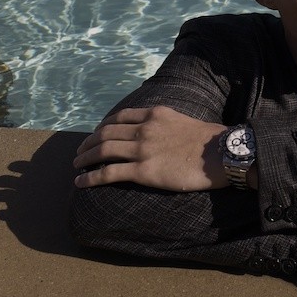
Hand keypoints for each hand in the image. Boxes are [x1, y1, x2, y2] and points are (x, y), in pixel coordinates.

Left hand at [73, 106, 228, 191]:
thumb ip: (168, 124)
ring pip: (102, 151)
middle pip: (105, 133)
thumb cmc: (211, 140)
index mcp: (155, 114)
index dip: (103, 126)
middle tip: (80, 151)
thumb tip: (164, 133)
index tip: (97, 133)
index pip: (120, 117)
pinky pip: (108, 173)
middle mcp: (144, 129)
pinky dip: (90, 178)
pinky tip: (80, 183)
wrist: (221, 153)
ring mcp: (142, 149)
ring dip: (84, 158)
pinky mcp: (143, 171)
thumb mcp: (185, 120)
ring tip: (76, 165)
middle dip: (89, 142)